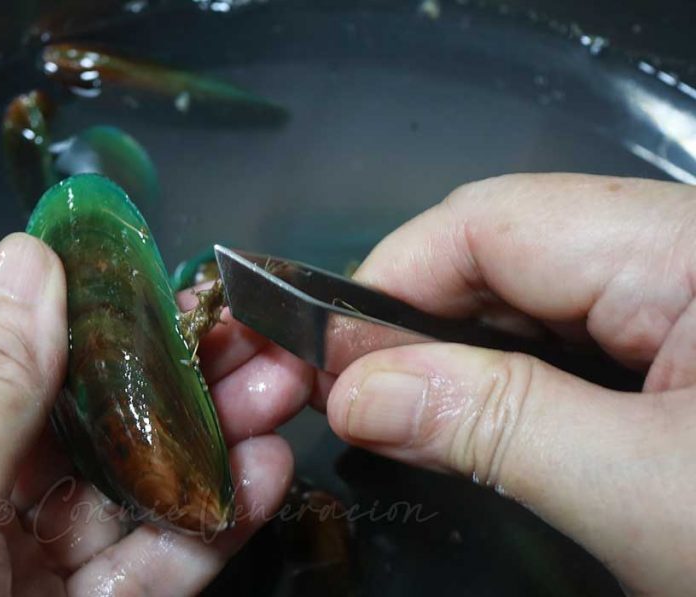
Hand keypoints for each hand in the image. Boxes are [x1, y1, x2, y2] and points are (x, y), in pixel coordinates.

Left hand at [0, 233, 308, 595]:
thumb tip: (34, 257)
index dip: (27, 299)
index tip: (111, 257)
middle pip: (52, 416)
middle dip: (143, 365)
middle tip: (232, 321)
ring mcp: (9, 579)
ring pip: (114, 490)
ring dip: (198, 435)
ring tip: (279, 383)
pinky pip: (145, 569)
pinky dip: (206, 524)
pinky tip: (261, 472)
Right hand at [321, 174, 695, 595]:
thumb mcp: (647, 496)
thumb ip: (493, 426)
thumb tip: (353, 389)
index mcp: (691, 251)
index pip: (491, 222)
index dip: (390, 282)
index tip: (326, 363)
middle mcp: (687, 254)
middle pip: (505, 251)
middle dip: (415, 323)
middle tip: (353, 404)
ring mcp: (688, 300)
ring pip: (529, 297)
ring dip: (456, 355)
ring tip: (401, 418)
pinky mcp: (687, 348)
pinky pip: (569, 338)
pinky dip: (506, 378)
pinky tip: (473, 421)